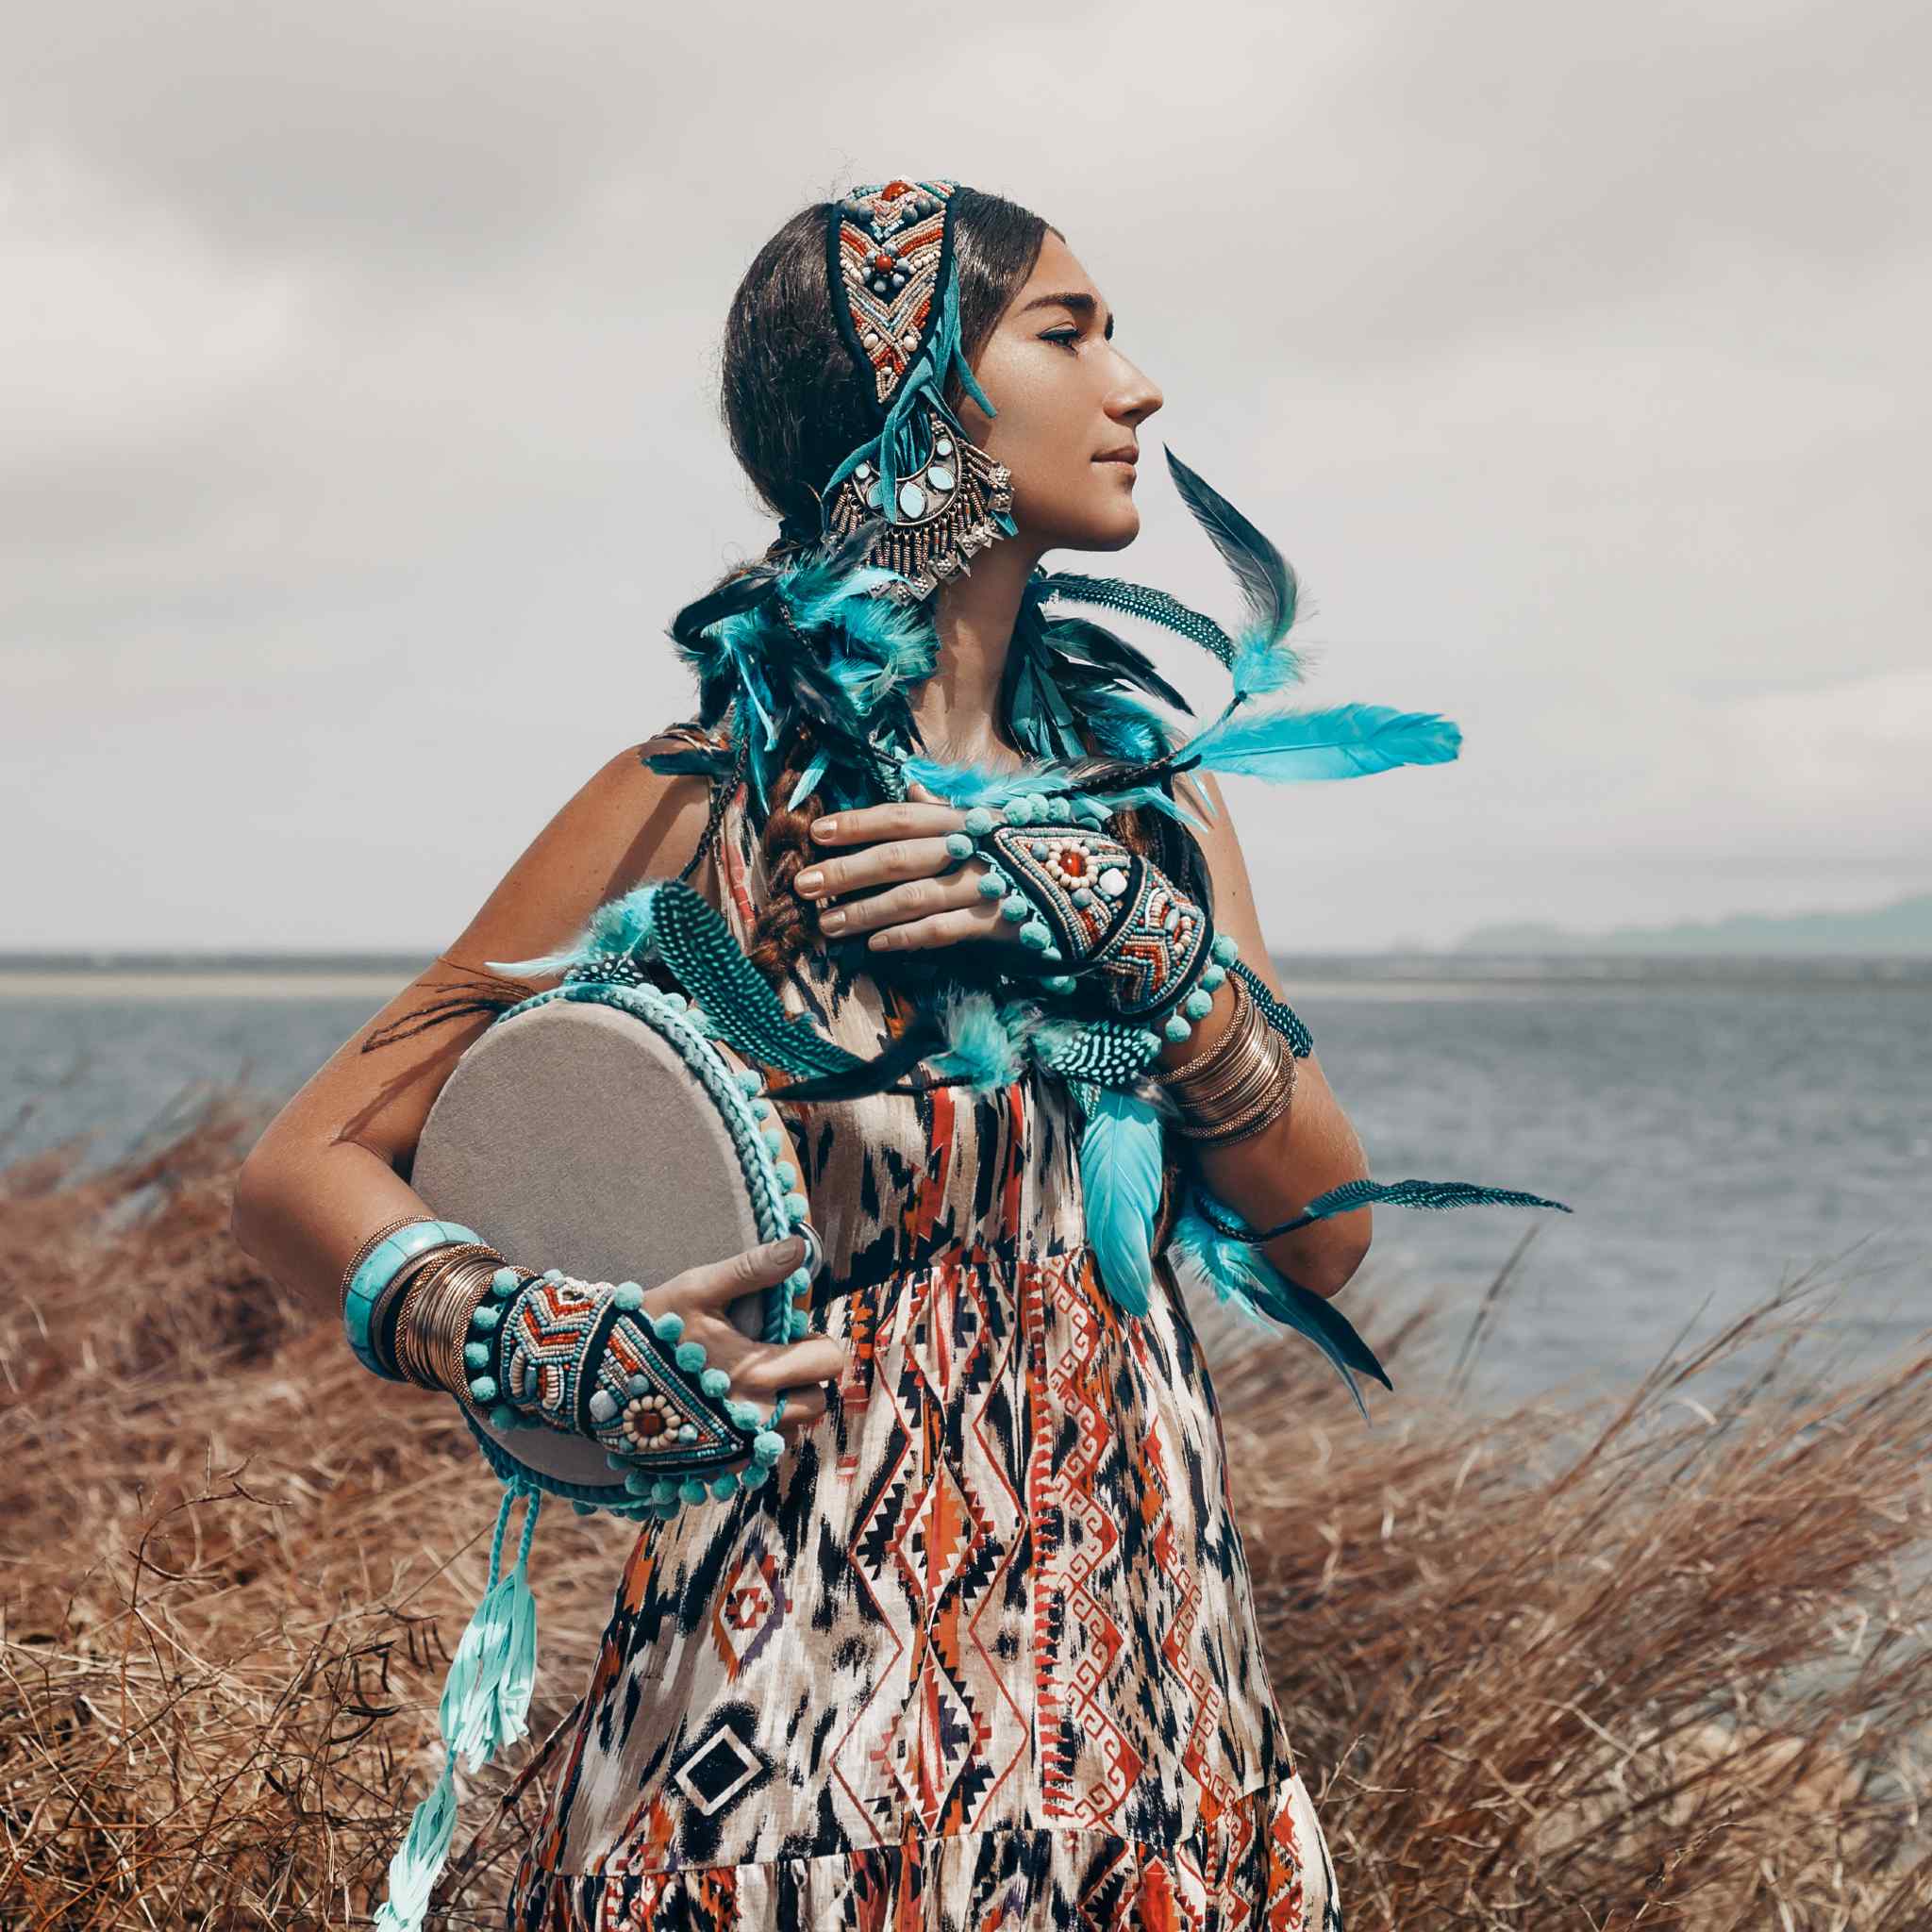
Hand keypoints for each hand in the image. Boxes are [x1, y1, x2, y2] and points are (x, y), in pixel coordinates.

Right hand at [637, 1232, 847, 1455]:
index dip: (813, 1344)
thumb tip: (799, 1247)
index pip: (827, 1362)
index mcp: (756, 1371)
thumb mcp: (698, 1288)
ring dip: (781, 1410)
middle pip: (816, 1403)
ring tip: (747, 1385)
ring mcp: (734, 1449)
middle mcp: (751, 1418)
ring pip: (790, 1432)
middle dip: (803, 1380)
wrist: (593, 1378)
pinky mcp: (715, 1468)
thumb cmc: (648, 1328)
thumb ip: (753, 1269)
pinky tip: (727, 1412)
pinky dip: (752, 1438)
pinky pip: (758, 1459)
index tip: (788, 1336)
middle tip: (770, 1361)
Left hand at [792, 781, 1034, 955]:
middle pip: (898, 857)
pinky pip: (944, 929)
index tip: (817, 832)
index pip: (902, 817)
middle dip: (846, 870)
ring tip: (828, 924)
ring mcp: (987, 882)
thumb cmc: (1035, 850)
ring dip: (865, 911)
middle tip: (804, 885)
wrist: (1099, 886)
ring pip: (913, 896)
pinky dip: (908, 937)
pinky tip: (877, 945)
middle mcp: (972, 846)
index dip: (858, 823)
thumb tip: (910, 786)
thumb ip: (946, 810)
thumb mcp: (993, 820)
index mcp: (967, 819)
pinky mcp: (1001, 919)